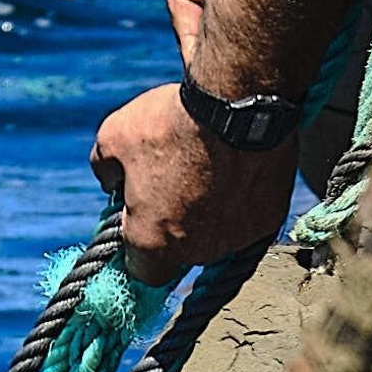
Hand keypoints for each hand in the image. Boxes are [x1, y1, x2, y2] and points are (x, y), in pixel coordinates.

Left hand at [91, 83, 297, 284]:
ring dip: (210, 218)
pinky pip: (248, 221)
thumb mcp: (114, 137)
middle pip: (181, 255)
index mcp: (152, 244)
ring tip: (211, 174)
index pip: (142, 272)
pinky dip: (241, 203)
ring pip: (217, 241)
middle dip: (176, 230)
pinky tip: (237, 173)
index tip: (142, 223)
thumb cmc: (172, 121)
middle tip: (178, 189)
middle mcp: (194, 252)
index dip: (140, 248)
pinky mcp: (266, 222)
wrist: (241, 99)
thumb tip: (110, 181)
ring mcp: (234, 240)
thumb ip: (105, 169)